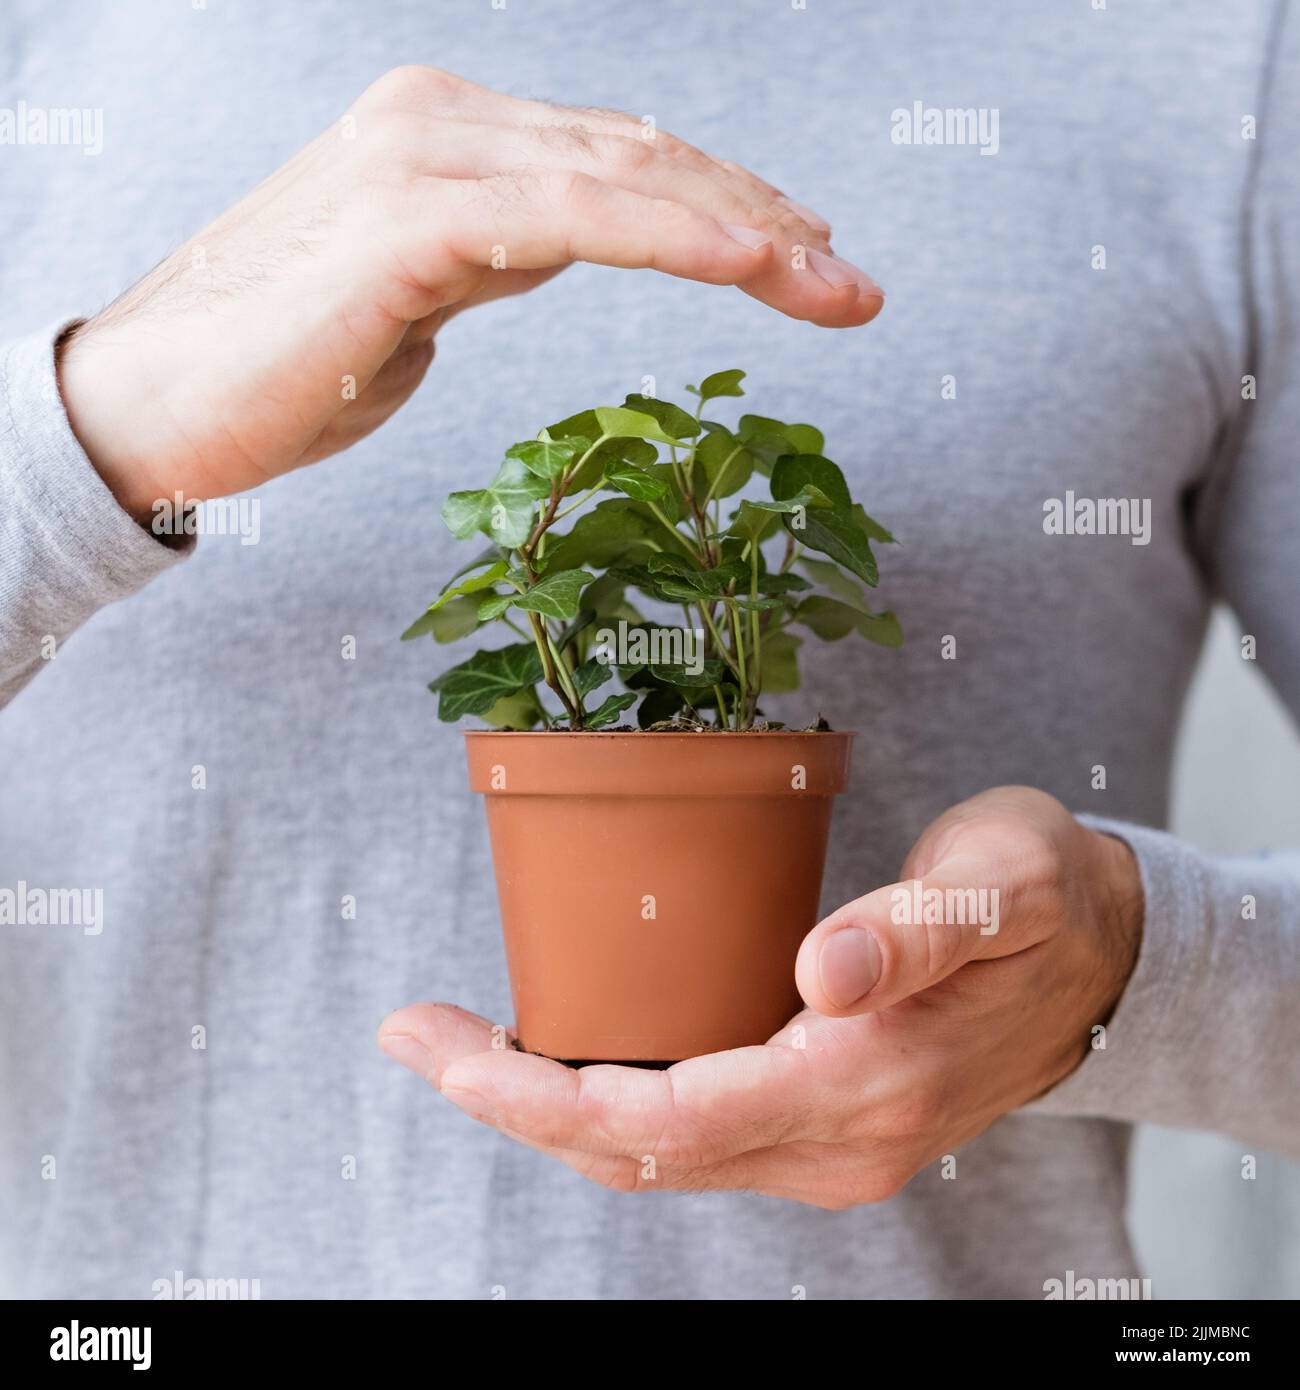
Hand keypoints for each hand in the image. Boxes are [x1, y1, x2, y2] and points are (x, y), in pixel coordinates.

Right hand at [57, 65, 882, 522]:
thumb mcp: (418, 292)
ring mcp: (425, 157)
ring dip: (747, 226)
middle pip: (642, 158)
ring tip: (833, 279)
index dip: (726, 205)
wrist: (158, 405)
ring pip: (624, 176)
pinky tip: (755, 259)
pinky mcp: (410, 218)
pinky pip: (573, 218)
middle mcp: (445, 122)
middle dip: (764, 217)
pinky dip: (673, 234)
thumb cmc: (284, 365)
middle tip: (852, 281)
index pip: (620, 160)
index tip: (808, 258)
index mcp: (452, 137)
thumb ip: (493, 247)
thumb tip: (560, 238)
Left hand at [378, 787, 1142, 1207]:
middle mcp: (844, 1140)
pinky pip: (698, 1136)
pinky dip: (617, 1105)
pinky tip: (570, 1055)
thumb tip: (821, 976)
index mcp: (873, 1079)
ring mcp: (835, 1146)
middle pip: (645, 1151)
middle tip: (417, 1032)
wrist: (1105, 957)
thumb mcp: (997, 889)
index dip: (544, 1095)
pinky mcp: (828, 1125)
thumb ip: (912, 934)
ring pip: (663, 1154)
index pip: (674, 1119)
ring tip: (465, 1044)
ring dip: (555, 1108)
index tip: (444, 1051)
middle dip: (517, 1102)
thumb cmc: (1042, 901)